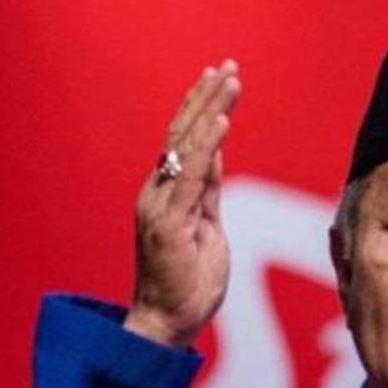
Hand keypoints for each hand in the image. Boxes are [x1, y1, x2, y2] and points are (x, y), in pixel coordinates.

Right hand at [124, 60, 240, 348]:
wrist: (168, 323)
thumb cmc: (189, 281)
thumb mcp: (206, 227)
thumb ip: (207, 191)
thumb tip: (216, 155)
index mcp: (167, 194)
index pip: (185, 141)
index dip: (202, 107)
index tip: (221, 78)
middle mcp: (158, 192)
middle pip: (183, 133)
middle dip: (206, 97)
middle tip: (228, 65)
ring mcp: (161, 206)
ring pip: (186, 147)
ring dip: (210, 110)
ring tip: (228, 79)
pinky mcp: (170, 223)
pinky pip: (192, 178)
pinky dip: (207, 148)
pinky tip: (221, 122)